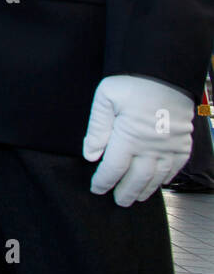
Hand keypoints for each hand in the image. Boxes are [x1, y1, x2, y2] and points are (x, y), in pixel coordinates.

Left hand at [83, 74, 194, 205]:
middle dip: (124, 192)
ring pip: (157, 177)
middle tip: (117, 201)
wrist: (166, 73)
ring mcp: (170, 147)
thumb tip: (90, 155)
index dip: (104, 181)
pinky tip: (159, 183)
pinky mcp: (183, 143)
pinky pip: (176, 167)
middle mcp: (151, 147)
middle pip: (136, 178)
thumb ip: (97, 128)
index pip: (113, 168)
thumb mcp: (105, 99)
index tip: (97, 188)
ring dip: (145, 189)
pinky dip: (167, 178)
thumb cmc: (132, 83)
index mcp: (128, 137)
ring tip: (135, 197)